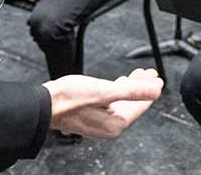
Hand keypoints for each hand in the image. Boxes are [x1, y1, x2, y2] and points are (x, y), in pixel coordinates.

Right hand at [44, 68, 162, 138]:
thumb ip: (133, 91)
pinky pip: (110, 103)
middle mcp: (109, 127)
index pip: (141, 104)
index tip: (156, 77)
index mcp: (116, 124)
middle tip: (149, 73)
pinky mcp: (90, 116)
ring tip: (136, 75)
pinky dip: (117, 91)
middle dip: (141, 86)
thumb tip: (155, 90)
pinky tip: (117, 84)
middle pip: (132, 104)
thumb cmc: (70, 99)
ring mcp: (99, 123)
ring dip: (130, 87)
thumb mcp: (105, 91)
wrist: (44, 104)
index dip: (150, 89)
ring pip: (121, 102)